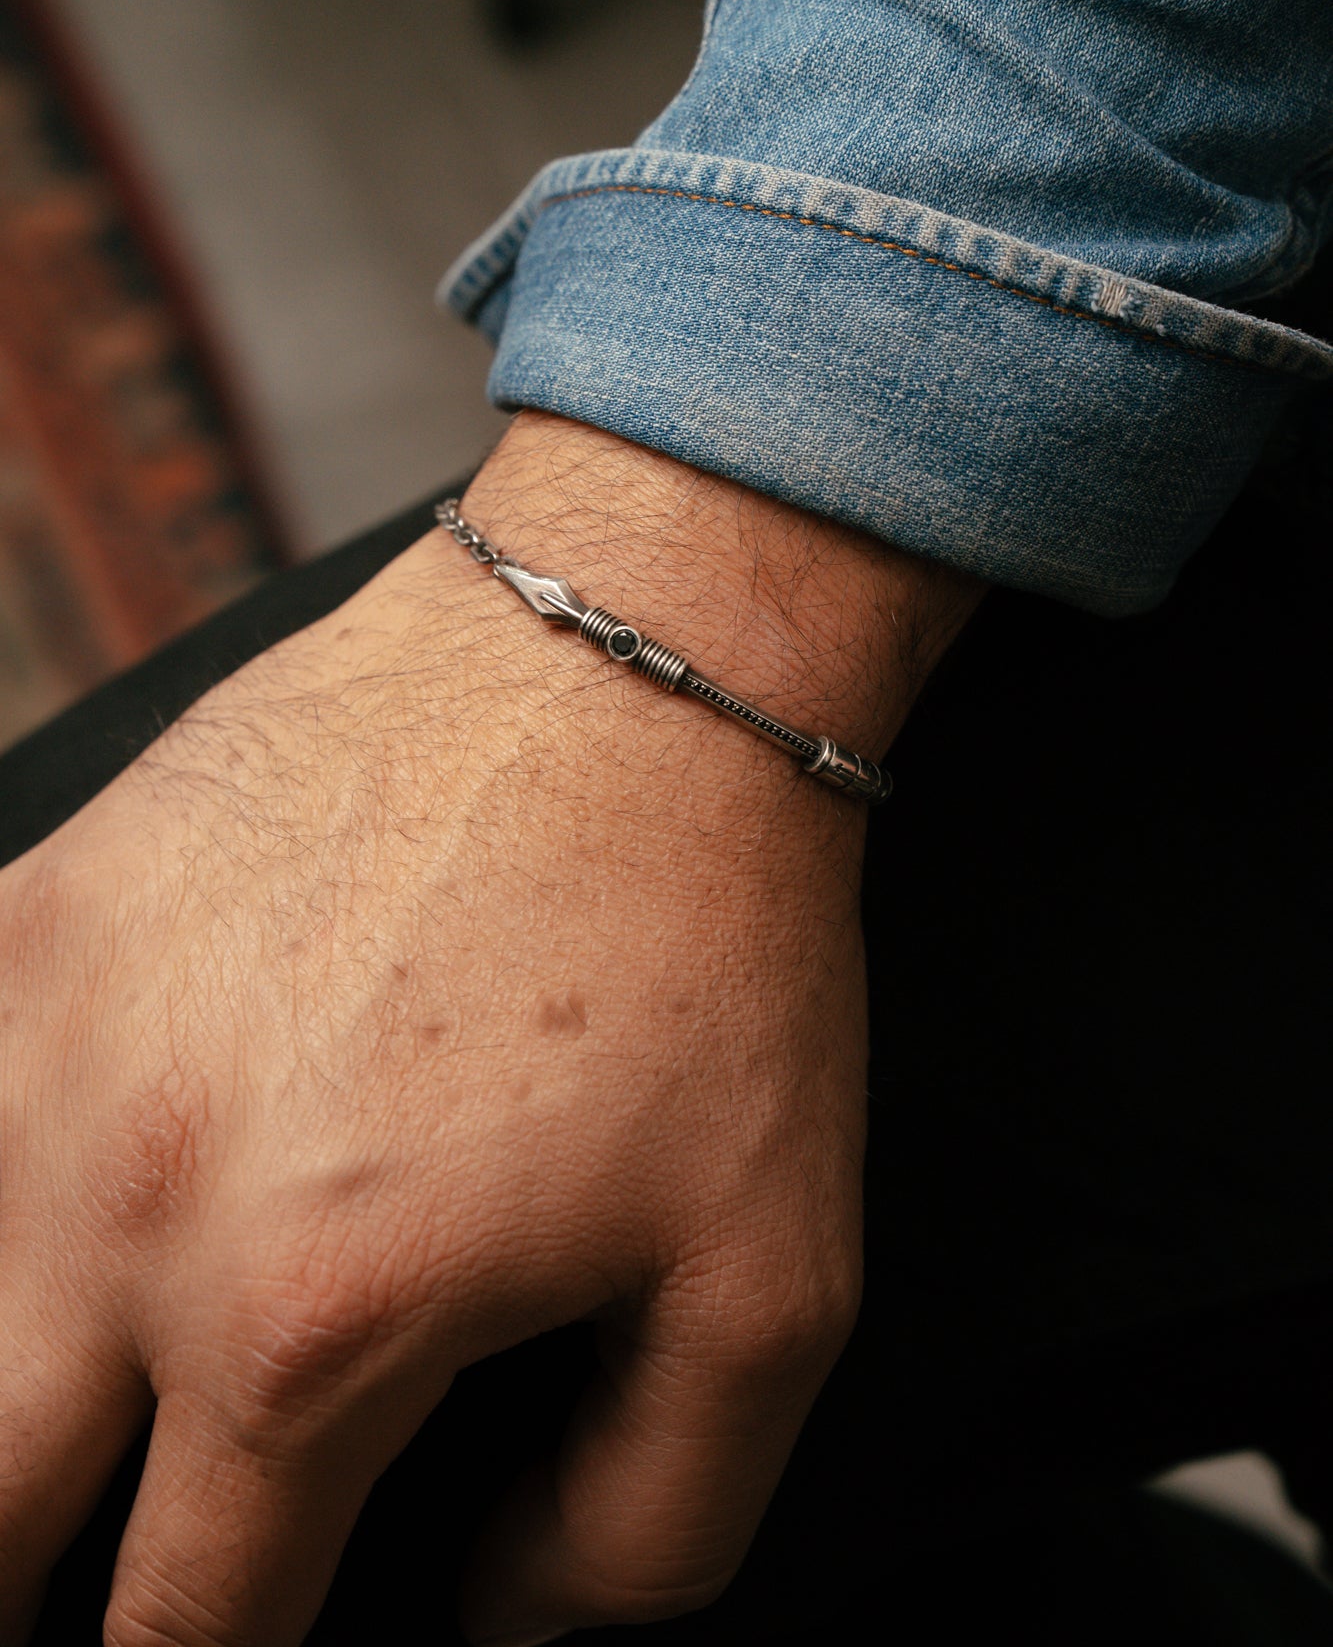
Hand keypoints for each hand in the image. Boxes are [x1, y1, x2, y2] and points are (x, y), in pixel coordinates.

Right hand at [0, 415, 977, 1645]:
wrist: (627, 662)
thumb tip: (505, 1618)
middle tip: (90, 1571)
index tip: (218, 1645)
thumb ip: (647, 1521)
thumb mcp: (771, 1280)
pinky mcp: (35, 908)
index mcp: (302, 1326)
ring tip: (59, 1416)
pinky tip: (40, 1203)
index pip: (180, 1629)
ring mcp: (46, 1040)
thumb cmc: (707, 954)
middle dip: (28, 1584)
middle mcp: (124, 1199)